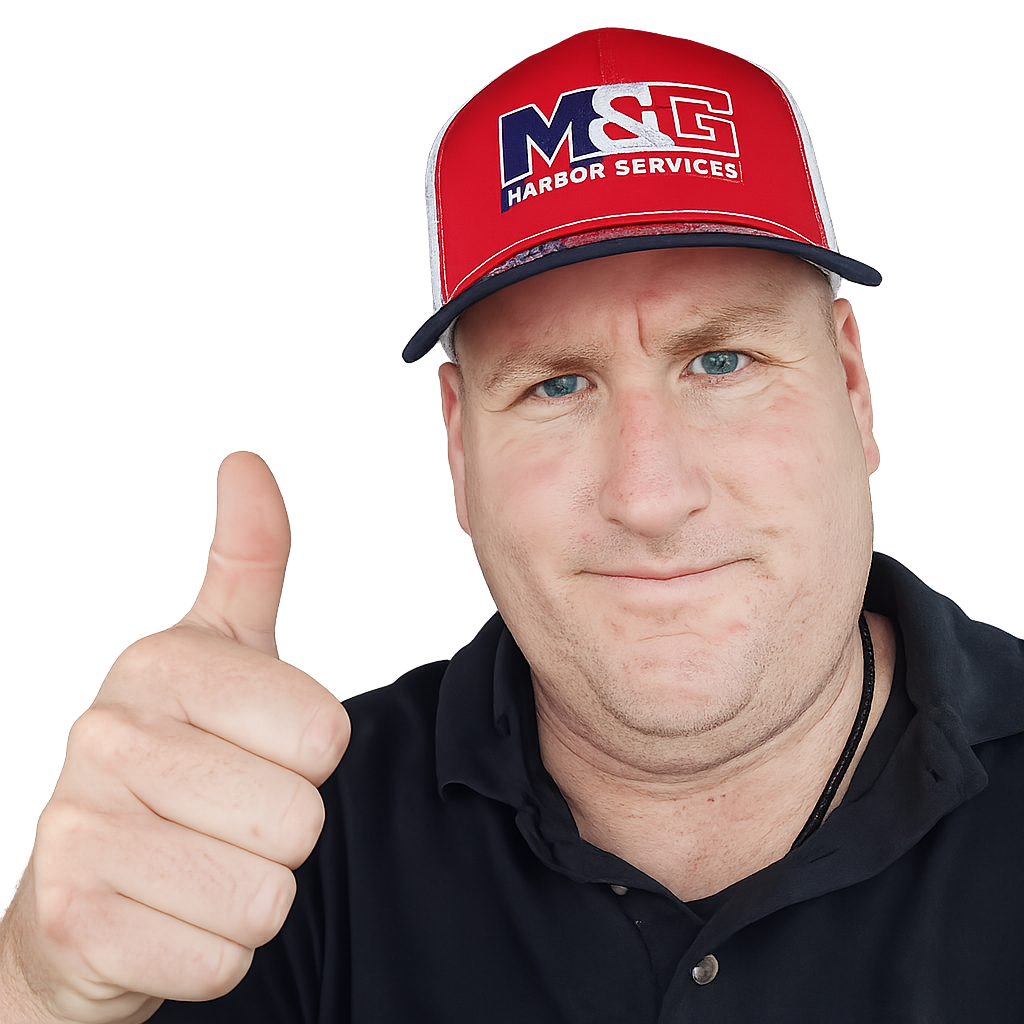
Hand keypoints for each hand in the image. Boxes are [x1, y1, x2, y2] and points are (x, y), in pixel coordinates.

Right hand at [0, 451, 350, 1022]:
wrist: (78, 892)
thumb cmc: (174, 762)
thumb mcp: (219, 650)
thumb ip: (248, 557)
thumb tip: (247, 462)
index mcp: (159, 665)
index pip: (322, 732)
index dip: (307, 759)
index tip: (255, 754)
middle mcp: (105, 734)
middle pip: (298, 817)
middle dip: (279, 832)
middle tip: (222, 819)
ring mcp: (79, 828)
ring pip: (266, 892)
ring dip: (250, 893)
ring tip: (196, 863)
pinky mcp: (75, 920)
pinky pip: (223, 955)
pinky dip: (214, 950)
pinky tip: (170, 915)